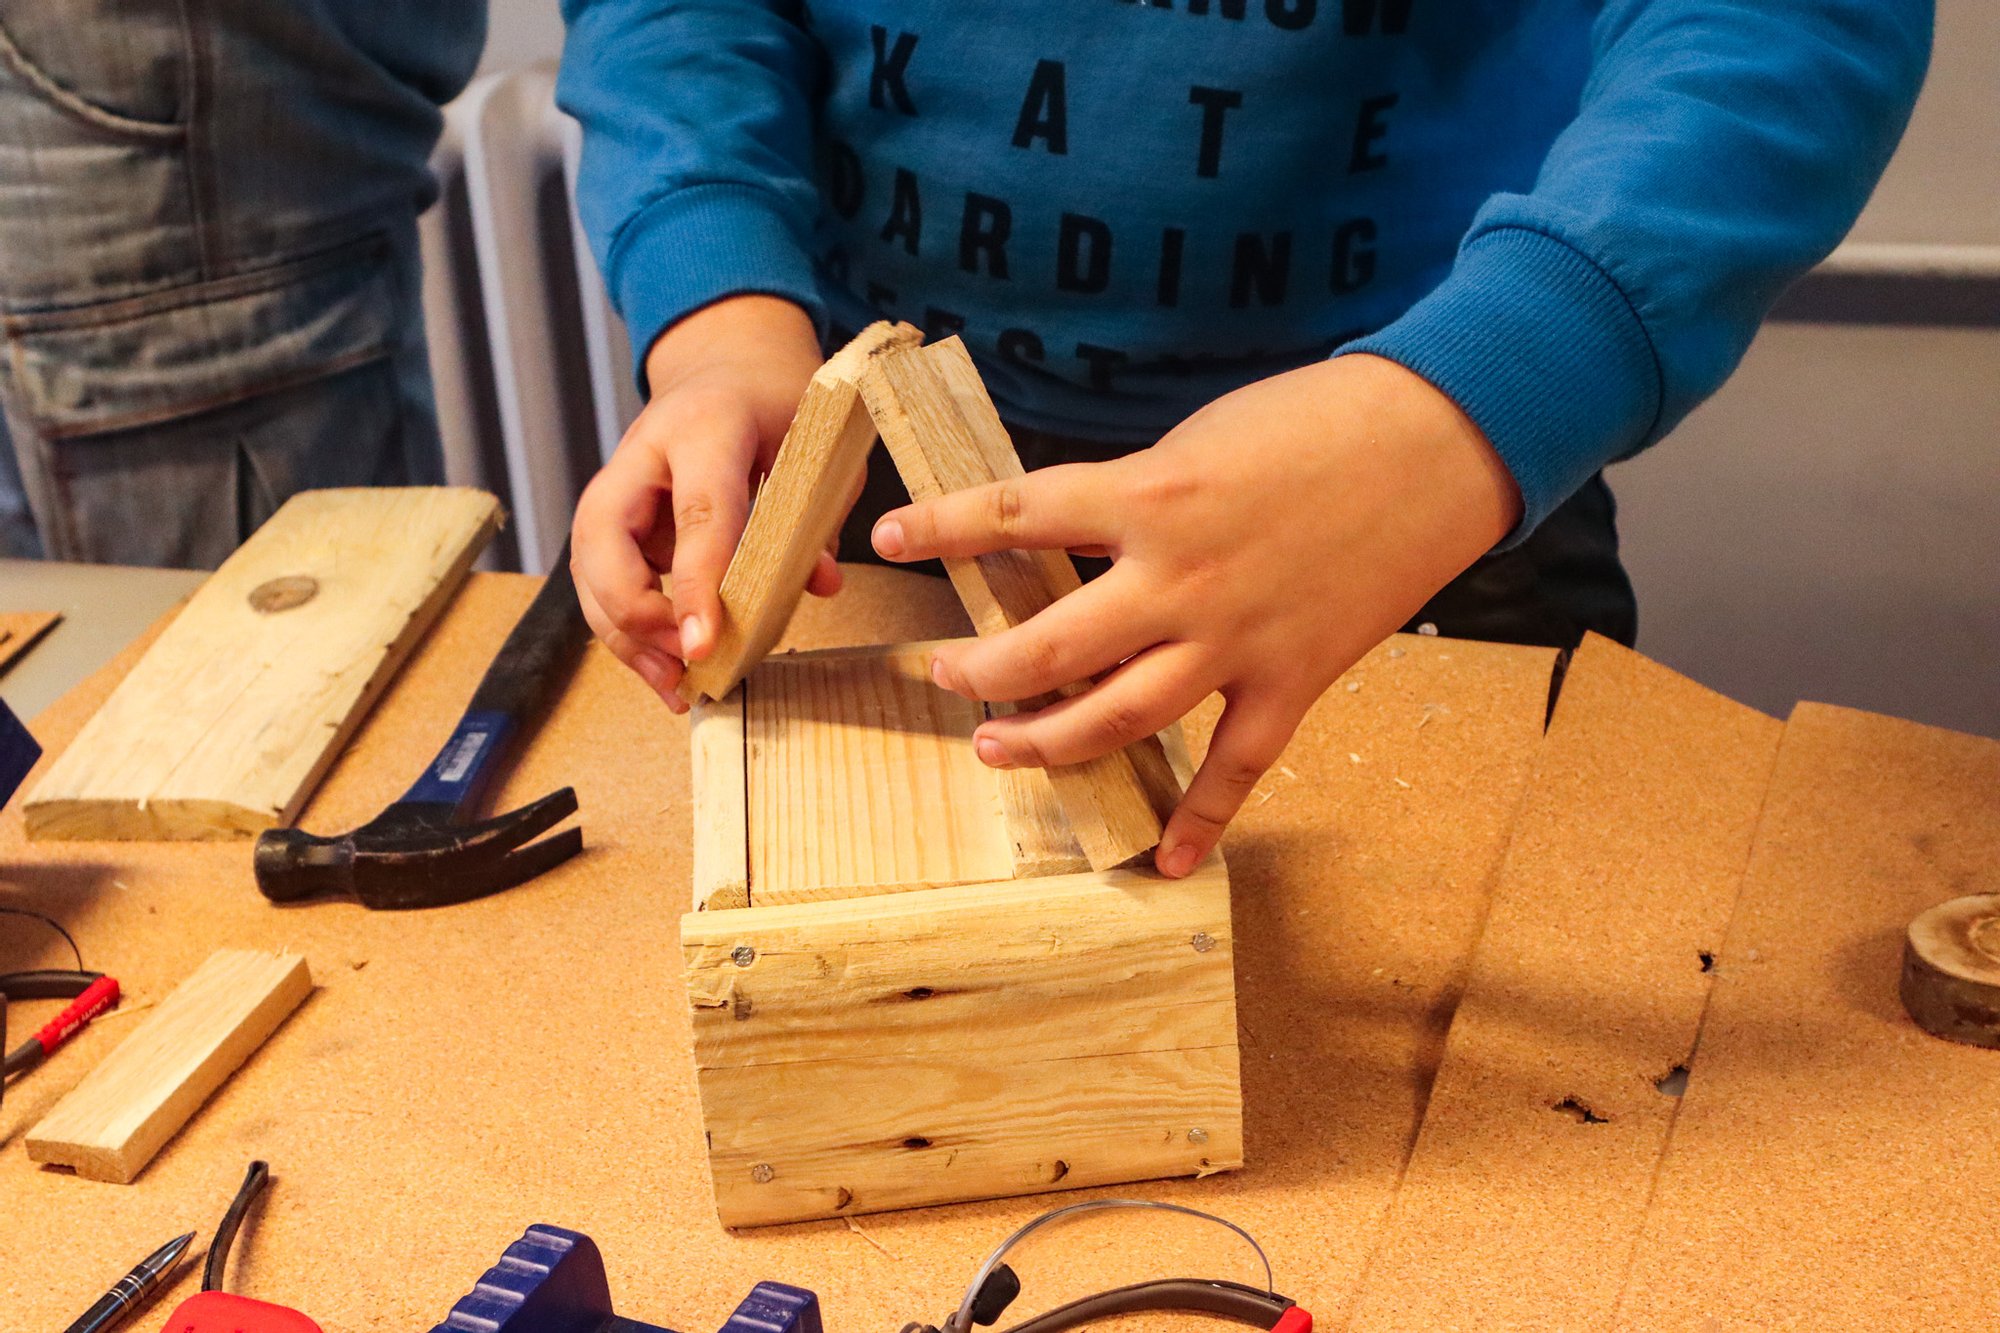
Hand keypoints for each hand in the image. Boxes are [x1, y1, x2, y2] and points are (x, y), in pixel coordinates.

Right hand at [570, 296, 827, 710]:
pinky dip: (627, 632)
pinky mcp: (611, 523)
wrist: (728, 369)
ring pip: (590, 571)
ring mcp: (616, 488)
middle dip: (637, 614)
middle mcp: (641, 455)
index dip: (698, 584)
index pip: (698, 513)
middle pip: (606, 543)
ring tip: (674, 687)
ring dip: (625, 637)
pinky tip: (665, 670)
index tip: (704, 645)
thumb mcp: (813, 446)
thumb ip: (817, 515)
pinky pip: (604, 583)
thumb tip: (821, 585)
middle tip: (687, 662)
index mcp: (703, 425)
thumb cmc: (775, 405)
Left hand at [869, 353, 1522, 875]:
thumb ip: (1137, 496)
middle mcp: (1180, 579)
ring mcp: (1237, 639)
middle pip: (1050, 645)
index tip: (890, 535)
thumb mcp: (1199, 438)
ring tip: (994, 747)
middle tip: (942, 675)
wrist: (1436, 443)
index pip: (1014, 515)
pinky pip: (1237, 768)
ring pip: (1120, 715)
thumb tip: (1080, 535)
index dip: (941, 528)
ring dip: (1049, 742)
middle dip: (982, 668)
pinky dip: (1202, 820)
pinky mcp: (1294, 679)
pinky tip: (1167, 862)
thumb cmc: (1317, 419)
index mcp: (1149, 496)